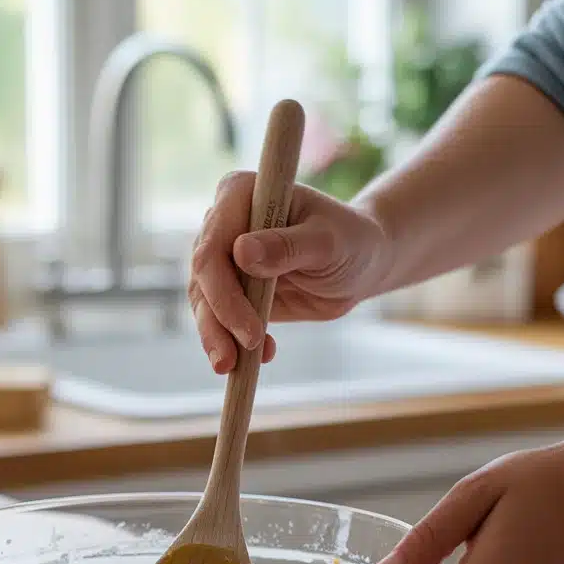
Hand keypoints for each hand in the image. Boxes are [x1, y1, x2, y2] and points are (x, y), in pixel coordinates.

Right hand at [188, 171, 388, 373]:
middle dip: (217, 323)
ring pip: (204, 303)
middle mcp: (223, 223)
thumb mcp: (327, 242)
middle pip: (202, 279)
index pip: (212, 246)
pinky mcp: (232, 288)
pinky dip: (233, 342)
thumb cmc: (350, 240)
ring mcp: (224, 257)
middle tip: (233, 360)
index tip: (248, 328)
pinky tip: (263, 355)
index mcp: (238, 195)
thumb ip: (288, 246)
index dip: (223, 291)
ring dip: (217, 338)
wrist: (361, 263)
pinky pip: (220, 319)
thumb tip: (242, 253)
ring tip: (234, 367)